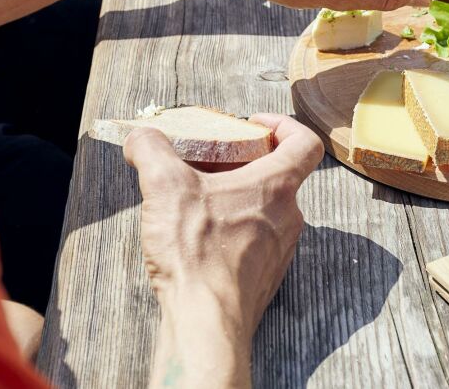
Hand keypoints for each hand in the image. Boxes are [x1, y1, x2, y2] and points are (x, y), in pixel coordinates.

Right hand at [127, 114, 324, 386]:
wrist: (205, 322)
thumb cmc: (196, 253)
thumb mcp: (165, 186)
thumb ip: (152, 151)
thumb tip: (143, 138)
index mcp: (276, 186)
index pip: (305, 142)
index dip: (284, 126)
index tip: (255, 125)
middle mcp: (288, 217)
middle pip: (280, 176)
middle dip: (246, 164)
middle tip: (213, 163)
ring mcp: (280, 251)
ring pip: (267, 211)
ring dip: (238, 200)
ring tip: (200, 201)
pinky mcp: (265, 277)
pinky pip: (256, 243)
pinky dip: (234, 232)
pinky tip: (201, 239)